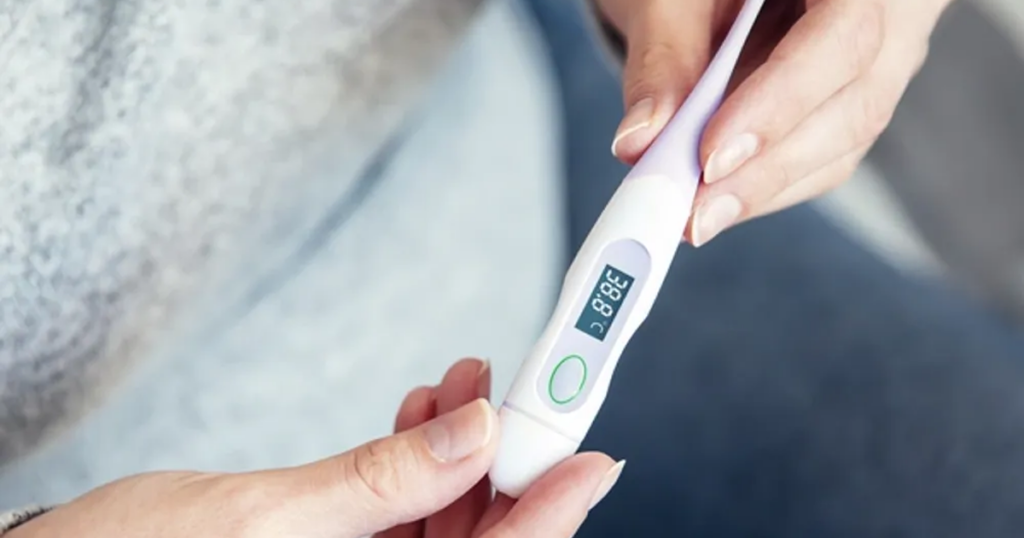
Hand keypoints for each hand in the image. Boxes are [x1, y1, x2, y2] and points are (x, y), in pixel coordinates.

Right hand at [10, 359, 621, 537]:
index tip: (595, 459)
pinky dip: (416, 463)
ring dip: (461, 451)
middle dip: (506, 464)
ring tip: (463, 381)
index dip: (551, 516)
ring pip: (445, 523)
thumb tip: (478, 433)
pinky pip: (401, 517)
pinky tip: (420, 413)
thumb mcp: (262, 518)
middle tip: (526, 390)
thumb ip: (382, 481)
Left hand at [596, 0, 953, 244]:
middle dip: (767, 170)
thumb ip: (662, 55)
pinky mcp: (857, 101)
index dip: (780, 104)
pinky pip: (827, 156)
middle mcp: (891, 15)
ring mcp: (884, 61)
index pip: (842, 38)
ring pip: (845, 142)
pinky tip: (716, 204)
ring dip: (764, 189)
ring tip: (695, 218)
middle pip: (854, 104)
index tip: (711, 158)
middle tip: (694, 215)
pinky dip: (768, 186)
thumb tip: (640, 142)